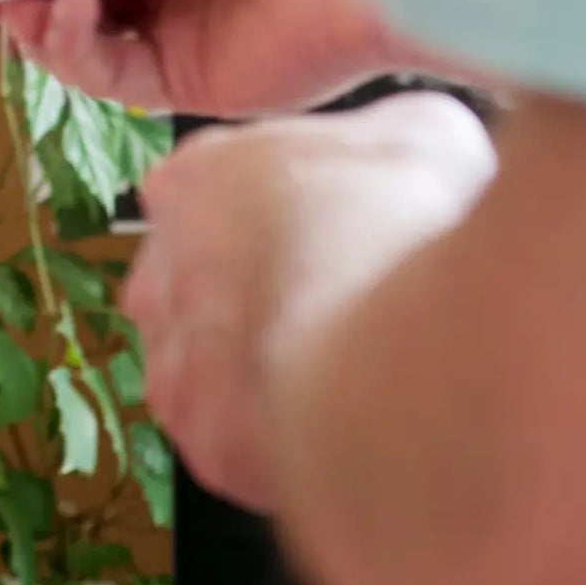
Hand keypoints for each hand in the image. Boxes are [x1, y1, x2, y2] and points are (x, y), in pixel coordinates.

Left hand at [121, 100, 495, 512]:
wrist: (393, 359)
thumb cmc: (393, 237)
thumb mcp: (425, 133)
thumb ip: (393, 137)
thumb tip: (419, 148)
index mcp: (193, 183)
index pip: (217, 188)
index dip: (291, 208)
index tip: (342, 223)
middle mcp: (160, 278)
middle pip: (213, 282)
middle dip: (275, 292)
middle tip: (355, 300)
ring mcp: (177, 370)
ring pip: (222, 369)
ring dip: (278, 368)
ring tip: (361, 368)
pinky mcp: (211, 451)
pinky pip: (250, 442)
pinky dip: (296, 435)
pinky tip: (355, 420)